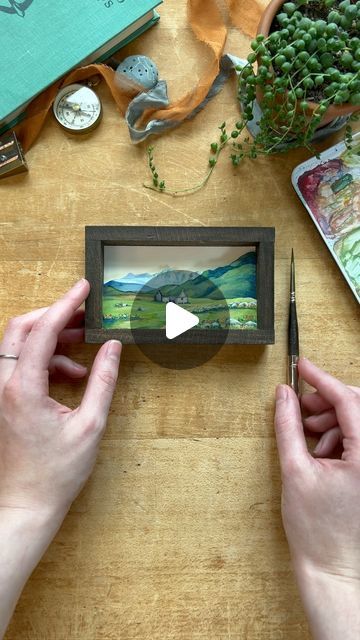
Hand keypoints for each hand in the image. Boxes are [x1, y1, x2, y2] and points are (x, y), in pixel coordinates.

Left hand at [0, 279, 121, 637]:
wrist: (24, 506)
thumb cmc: (55, 473)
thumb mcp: (90, 425)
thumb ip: (103, 380)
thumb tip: (112, 348)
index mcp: (21, 388)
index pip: (42, 330)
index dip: (65, 303)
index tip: (83, 287)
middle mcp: (2, 385)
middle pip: (21, 328)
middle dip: (55, 316)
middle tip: (84, 315)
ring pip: (19, 345)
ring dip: (51, 340)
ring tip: (84, 350)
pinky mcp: (2, 400)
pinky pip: (20, 364)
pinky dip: (45, 360)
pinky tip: (71, 375)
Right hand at [275, 357, 359, 638]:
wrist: (334, 571)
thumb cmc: (317, 530)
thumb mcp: (295, 471)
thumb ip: (288, 426)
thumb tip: (283, 395)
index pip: (349, 401)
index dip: (323, 379)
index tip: (303, 366)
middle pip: (357, 407)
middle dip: (327, 401)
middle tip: (300, 406)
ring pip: (357, 423)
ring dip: (331, 421)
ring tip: (307, 437)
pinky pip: (358, 440)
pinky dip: (338, 437)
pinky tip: (319, 452)